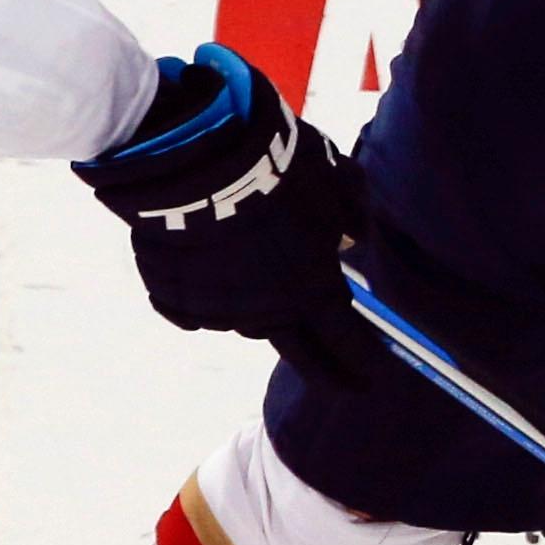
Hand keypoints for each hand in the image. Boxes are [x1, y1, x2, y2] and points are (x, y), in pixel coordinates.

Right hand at [75, 48, 376, 388]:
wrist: (194, 160)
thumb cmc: (279, 168)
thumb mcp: (338, 181)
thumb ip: (354, 215)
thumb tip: (354, 239)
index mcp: (311, 292)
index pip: (346, 343)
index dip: (363, 362)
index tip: (372, 377)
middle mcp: (265, 313)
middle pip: (299, 353)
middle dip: (324, 371)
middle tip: (339, 384)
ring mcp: (216, 310)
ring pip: (247, 320)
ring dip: (261, 308)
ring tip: (260, 278)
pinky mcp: (173, 297)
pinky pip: (194, 308)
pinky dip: (205, 296)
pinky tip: (207, 275)